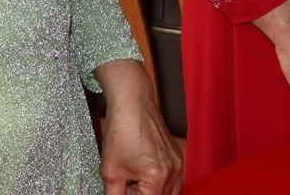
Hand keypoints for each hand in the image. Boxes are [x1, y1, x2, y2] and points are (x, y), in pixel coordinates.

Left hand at [95, 59, 182, 194]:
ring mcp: (178, 162)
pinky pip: (174, 179)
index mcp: (157, 177)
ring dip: (153, 192)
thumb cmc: (121, 132)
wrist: (132, 104)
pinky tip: (142, 175)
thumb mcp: (110, 172)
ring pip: (171, 192)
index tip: (125, 193)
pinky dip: (160, 183)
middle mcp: (173, 171)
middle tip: (127, 188)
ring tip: (133, 184)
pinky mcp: (178, 155)